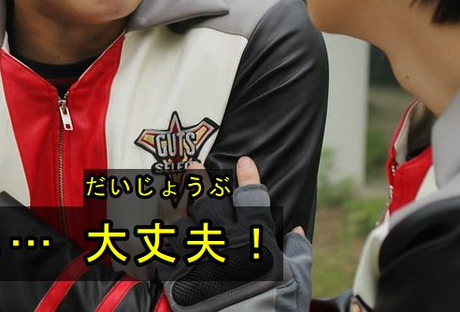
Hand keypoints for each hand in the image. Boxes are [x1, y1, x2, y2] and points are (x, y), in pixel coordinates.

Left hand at [158, 156, 311, 311]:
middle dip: (200, 179)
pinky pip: (164, 245)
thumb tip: (297, 231)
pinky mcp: (177, 273)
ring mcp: (197, 254)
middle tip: (194, 165)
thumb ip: (299, 254)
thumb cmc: (273, 311)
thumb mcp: (297, 284)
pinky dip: (162, 233)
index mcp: (254, 239)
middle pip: (208, 200)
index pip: (251, 197)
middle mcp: (223, 240)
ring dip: (177, 203)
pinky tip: (160, 226)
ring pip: (181, 218)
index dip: (247, 176)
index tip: (244, 162)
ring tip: (173, 189)